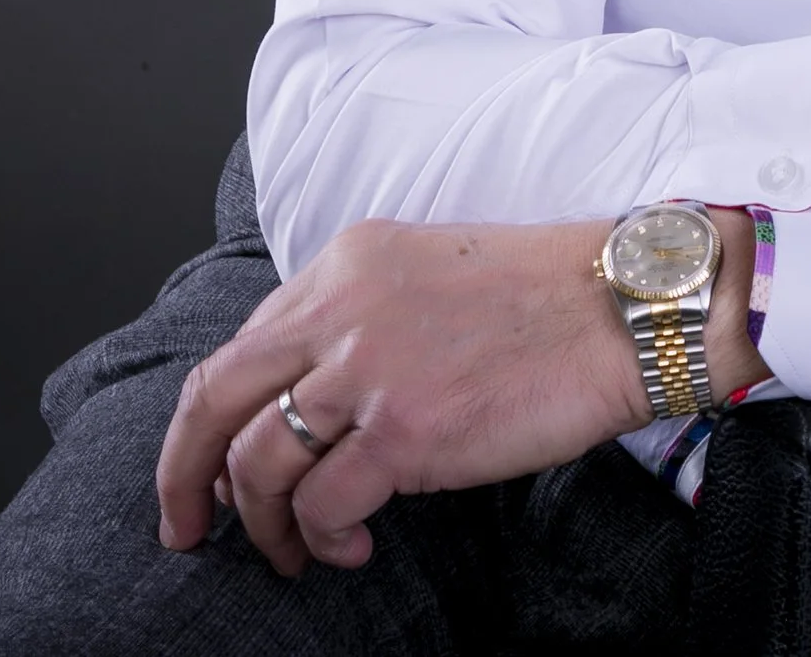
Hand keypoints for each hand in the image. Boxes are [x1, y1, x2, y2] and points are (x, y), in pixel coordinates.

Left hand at [156, 207, 764, 574]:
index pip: (242, 344)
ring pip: (260, 464)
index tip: (212, 464)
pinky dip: (323, 539)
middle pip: (215, 399)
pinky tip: (351, 548)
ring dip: (265, 525)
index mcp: (350, 260)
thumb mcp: (433, 269)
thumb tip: (306, 400)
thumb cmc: (547, 295)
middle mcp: (345, 307)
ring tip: (298, 551)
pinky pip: (323, 506)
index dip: (212, 418)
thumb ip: (360, 315)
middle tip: (188, 526)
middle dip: (185, 474)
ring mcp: (370, 368)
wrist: (624, 310)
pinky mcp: (404, 431)